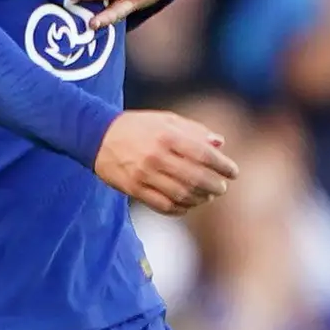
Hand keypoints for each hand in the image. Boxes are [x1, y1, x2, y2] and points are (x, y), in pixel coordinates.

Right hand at [95, 110, 235, 215]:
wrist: (97, 136)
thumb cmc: (137, 126)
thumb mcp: (165, 120)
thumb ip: (193, 130)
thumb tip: (220, 143)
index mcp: (166, 136)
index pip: (203, 154)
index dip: (222, 165)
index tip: (233, 172)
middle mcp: (156, 156)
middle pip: (195, 178)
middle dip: (215, 185)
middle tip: (221, 187)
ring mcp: (144, 175)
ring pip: (181, 194)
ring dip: (200, 198)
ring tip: (207, 196)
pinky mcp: (134, 189)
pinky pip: (163, 205)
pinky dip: (180, 208)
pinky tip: (187, 205)